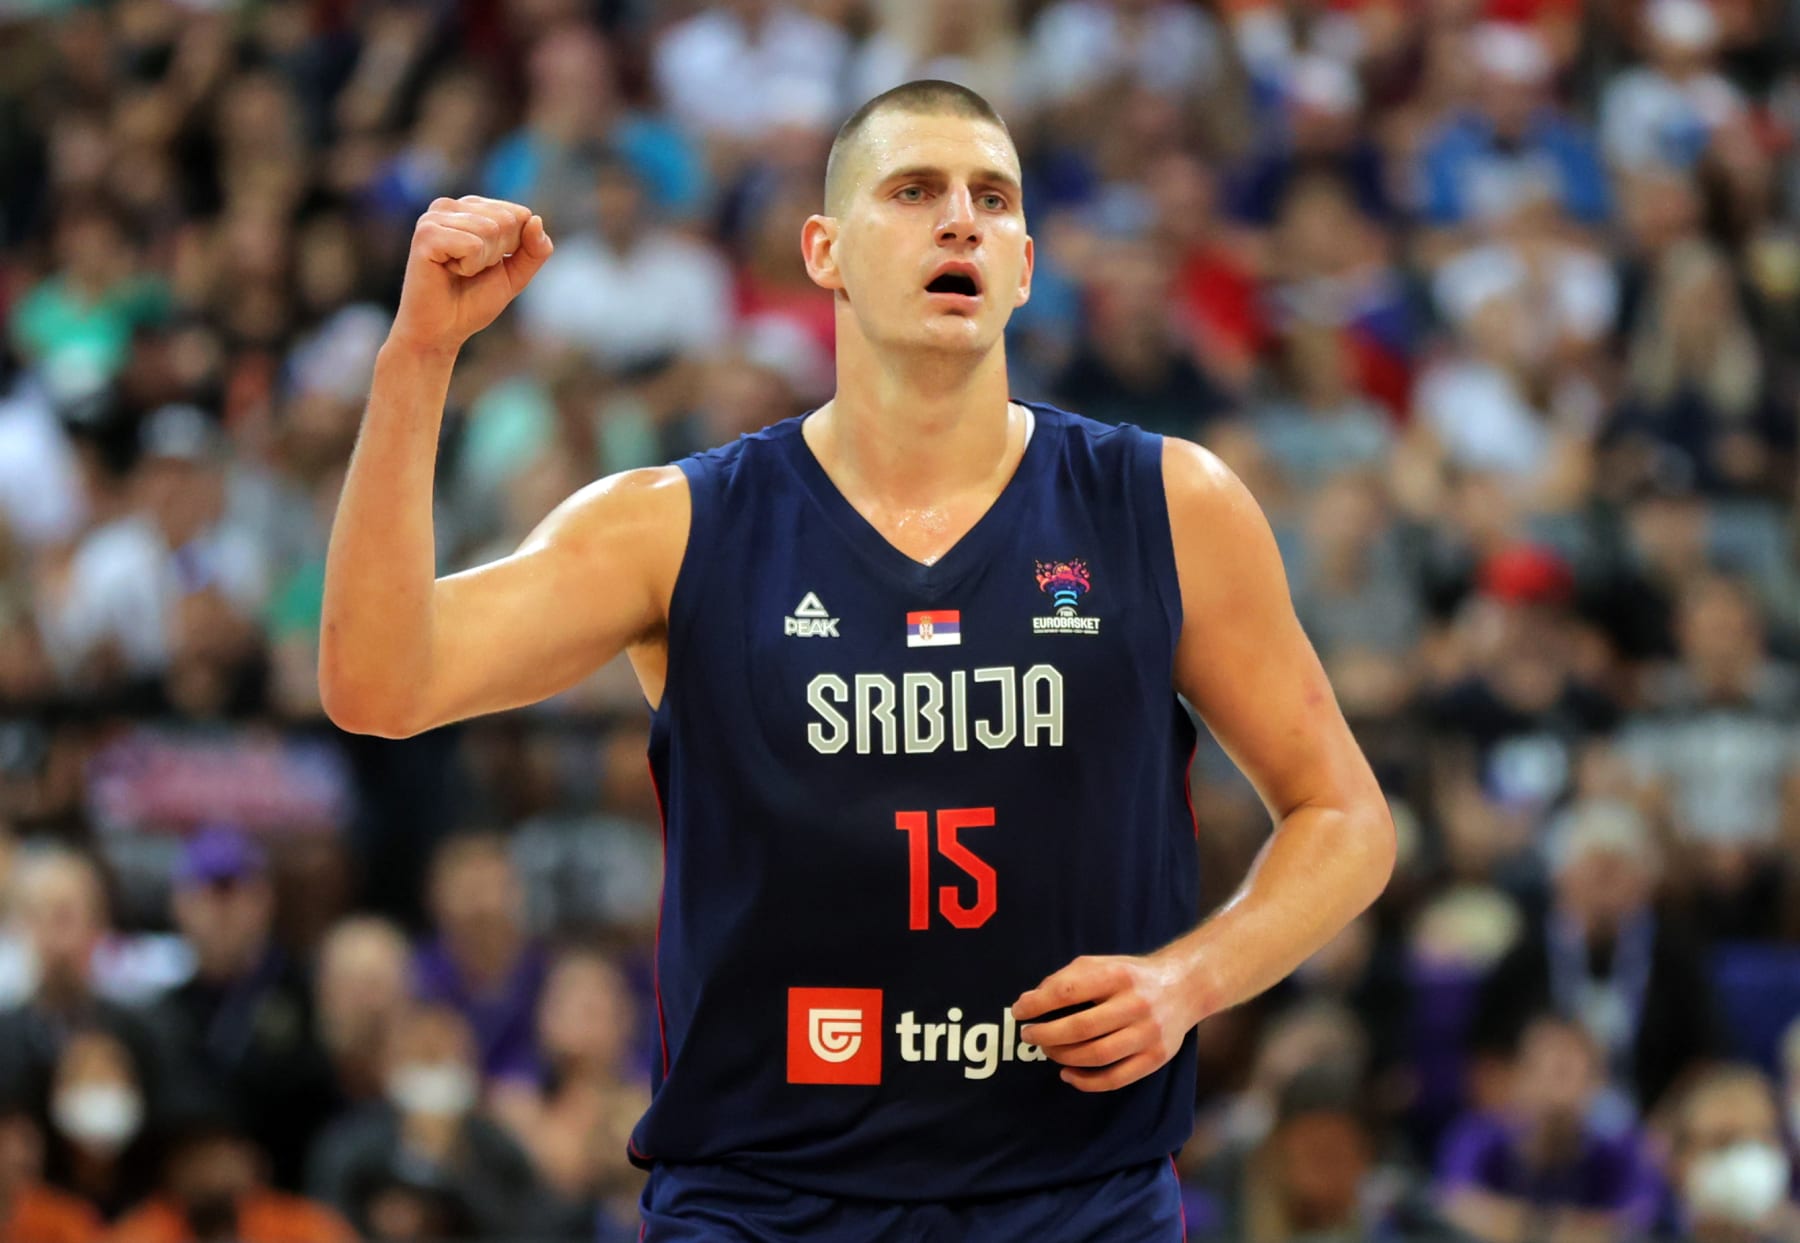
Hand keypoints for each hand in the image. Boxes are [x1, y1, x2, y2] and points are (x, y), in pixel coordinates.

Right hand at [390, 195, 552, 355]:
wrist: (440, 332)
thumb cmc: (472, 301)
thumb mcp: (515, 274)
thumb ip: (535, 249)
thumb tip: (536, 219)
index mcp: (469, 208)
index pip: (519, 214)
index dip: (514, 249)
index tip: (487, 265)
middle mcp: (449, 206)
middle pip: (507, 220)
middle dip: (498, 254)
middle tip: (471, 271)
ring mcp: (434, 217)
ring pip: (491, 230)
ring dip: (482, 262)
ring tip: (458, 271)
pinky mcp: (426, 234)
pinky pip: (473, 245)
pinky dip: (469, 267)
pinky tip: (448, 271)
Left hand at [1011, 952, 1200, 1091]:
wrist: (1184, 987)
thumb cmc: (1131, 976)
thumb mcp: (1100, 964)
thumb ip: (1065, 980)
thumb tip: (1027, 1002)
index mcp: (1117, 976)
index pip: (1069, 991)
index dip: (1038, 1003)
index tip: (1019, 1010)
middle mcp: (1136, 1005)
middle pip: (1081, 1028)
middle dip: (1046, 1035)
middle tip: (1028, 1035)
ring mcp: (1148, 1034)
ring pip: (1097, 1056)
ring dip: (1063, 1057)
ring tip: (1047, 1051)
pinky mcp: (1155, 1058)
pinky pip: (1115, 1079)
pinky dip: (1086, 1082)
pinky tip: (1068, 1074)